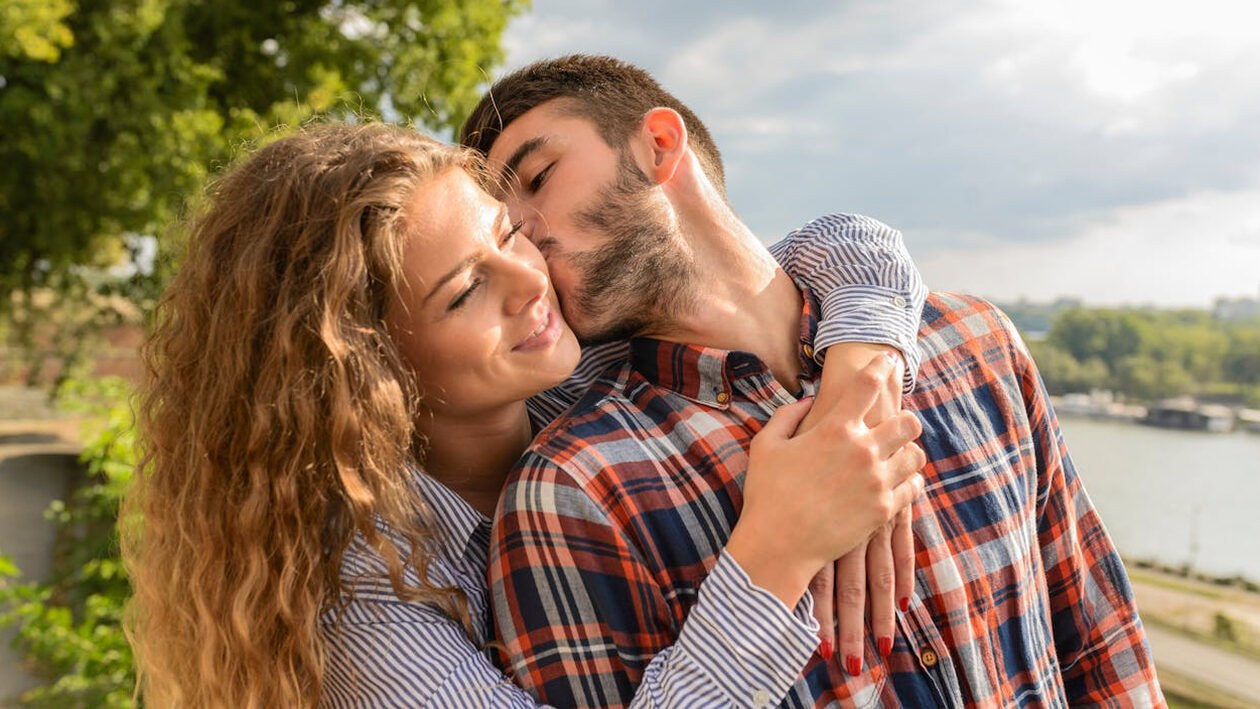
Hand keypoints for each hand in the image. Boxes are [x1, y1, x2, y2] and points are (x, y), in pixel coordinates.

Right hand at [798, 342, 918, 673]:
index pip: (869, 385)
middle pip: (909, 421)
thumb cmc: (767, 493)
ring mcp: (877, 481)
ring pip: (916, 455)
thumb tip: (809, 401)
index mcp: (834, 429)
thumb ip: (787, 415)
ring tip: (898, 455)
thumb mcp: (766, 445)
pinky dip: (909, 481)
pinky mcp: (884, 509)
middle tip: (897, 424)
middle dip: (905, 418)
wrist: (778, 545)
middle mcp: (862, 451)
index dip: (882, 366)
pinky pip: (915, 486)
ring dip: (909, 451)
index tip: (888, 360)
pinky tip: (898, 481)